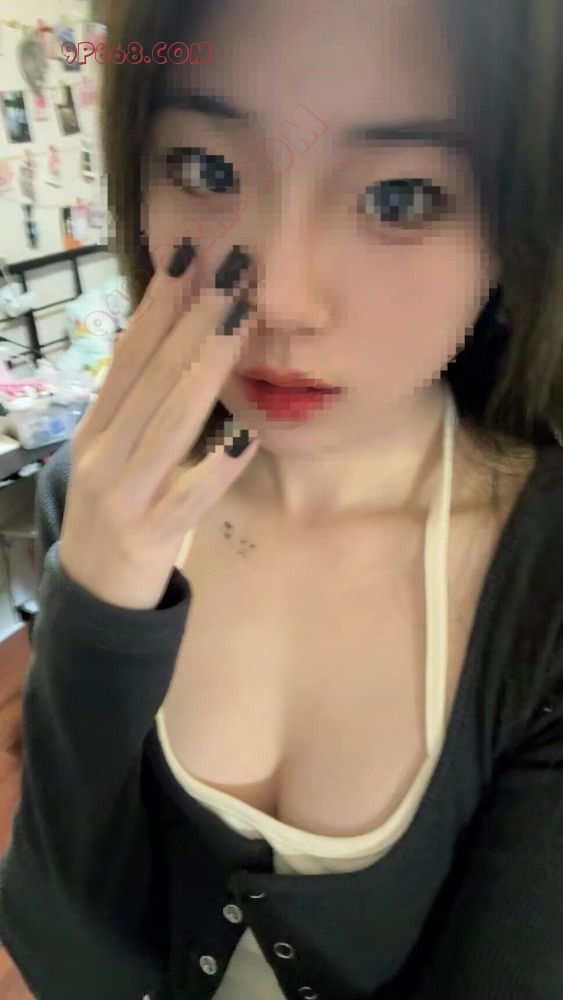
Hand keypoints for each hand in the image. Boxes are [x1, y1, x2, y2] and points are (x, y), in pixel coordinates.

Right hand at [58, 243, 259, 609]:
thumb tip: (179, 343)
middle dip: (193, 319)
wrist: (93, 593)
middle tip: (232, 268)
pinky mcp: (152, 534)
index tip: (191, 255)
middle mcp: (104, 453)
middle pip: (153, 378)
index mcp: (97, 429)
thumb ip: (138, 408)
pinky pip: (190, 495)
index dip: (159, 304)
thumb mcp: (113, 453)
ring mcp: (126, 493)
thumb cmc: (113, 511)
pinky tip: (246, 433)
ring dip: (207, 367)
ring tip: (240, 319)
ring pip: (170, 422)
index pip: (129, 356)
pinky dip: (218, 464)